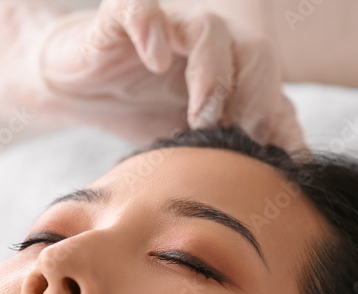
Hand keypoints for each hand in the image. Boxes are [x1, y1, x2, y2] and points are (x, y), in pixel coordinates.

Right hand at [0, 0, 305, 150]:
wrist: (75, 86)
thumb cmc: (140, 116)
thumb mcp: (191, 152)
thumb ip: (230, 168)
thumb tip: (272, 209)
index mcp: (235, 78)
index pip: (276, 97)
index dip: (281, 131)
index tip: (275, 173)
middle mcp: (211, 48)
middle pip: (257, 56)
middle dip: (256, 102)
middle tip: (242, 144)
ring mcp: (170, 28)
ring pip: (210, 31)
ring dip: (213, 77)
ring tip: (201, 119)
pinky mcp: (123, 17)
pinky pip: (142, 9)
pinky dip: (153, 30)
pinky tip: (155, 60)